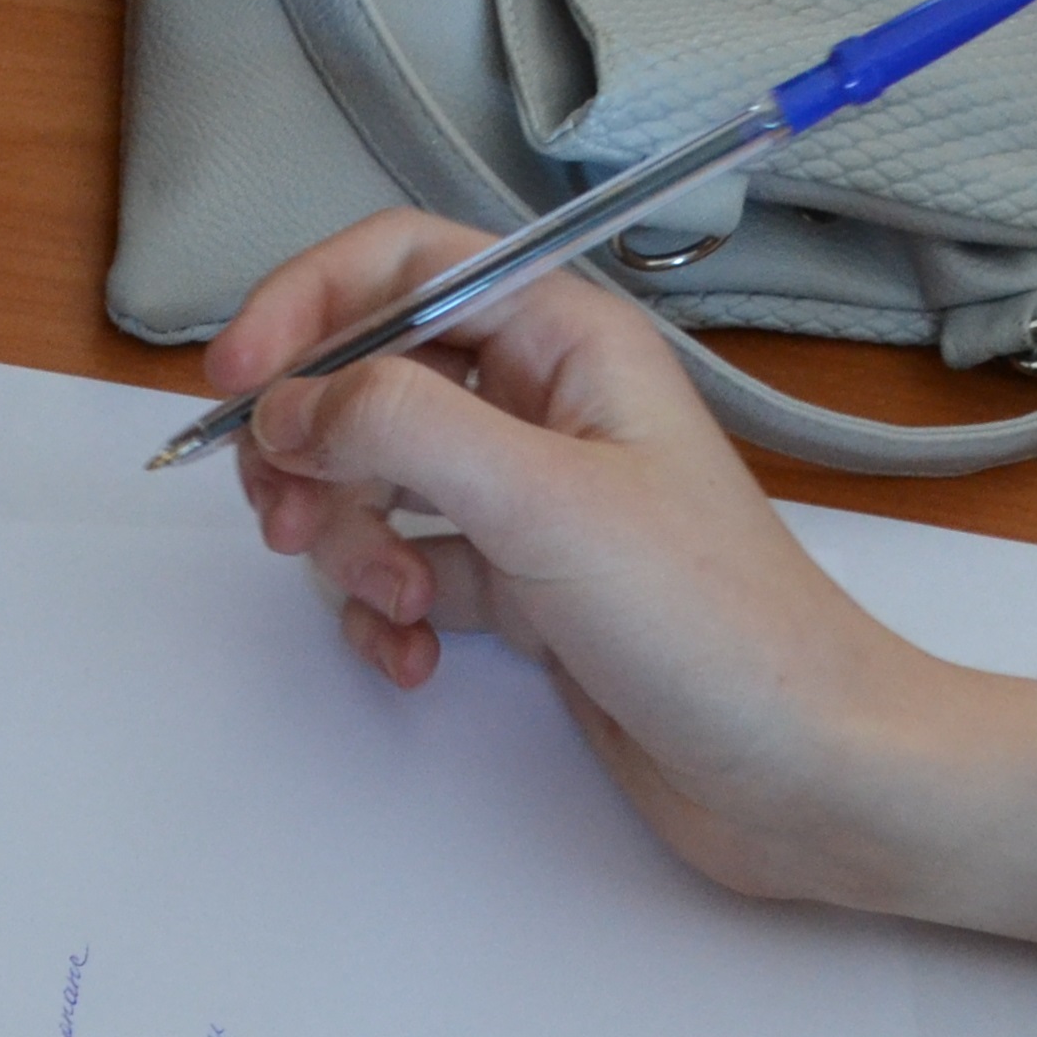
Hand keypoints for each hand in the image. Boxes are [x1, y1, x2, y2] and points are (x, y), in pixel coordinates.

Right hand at [218, 217, 959, 904]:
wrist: (802, 768)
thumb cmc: (717, 624)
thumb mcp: (545, 502)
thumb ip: (402, 428)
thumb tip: (290, 402)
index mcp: (565, 340)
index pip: (400, 268)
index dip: (303, 307)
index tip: (234, 382)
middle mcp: (541, 403)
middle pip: (364, 378)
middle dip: (311, 451)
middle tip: (290, 521)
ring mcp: (526, 498)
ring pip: (370, 481)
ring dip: (349, 544)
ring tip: (395, 606)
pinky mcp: (518, 586)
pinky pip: (402, 569)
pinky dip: (383, 613)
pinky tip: (413, 656)